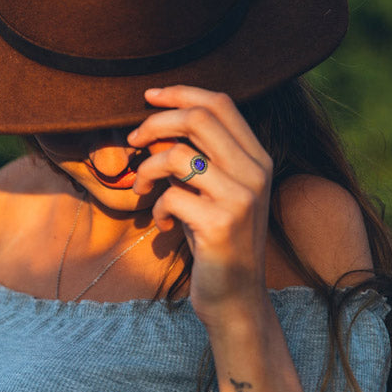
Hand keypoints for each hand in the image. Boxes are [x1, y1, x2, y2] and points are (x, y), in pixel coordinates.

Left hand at [128, 86, 273, 325]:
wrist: (235, 298)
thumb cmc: (214, 240)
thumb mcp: (209, 192)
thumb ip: (195, 158)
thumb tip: (154, 125)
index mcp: (257, 159)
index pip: (221, 104)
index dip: (181, 92)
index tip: (149, 96)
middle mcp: (256, 173)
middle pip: (199, 118)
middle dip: (155, 123)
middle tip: (133, 140)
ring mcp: (242, 198)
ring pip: (178, 155)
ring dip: (148, 170)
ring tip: (144, 189)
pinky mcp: (221, 224)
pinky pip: (172, 195)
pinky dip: (158, 206)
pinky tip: (163, 224)